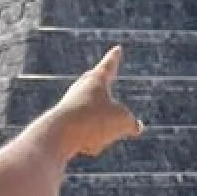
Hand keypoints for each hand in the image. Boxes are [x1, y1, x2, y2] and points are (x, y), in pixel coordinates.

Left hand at [49, 44, 141, 161]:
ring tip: (97, 136)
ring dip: (101, 129)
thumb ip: (131, 122)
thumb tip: (136, 126)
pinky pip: (86, 136)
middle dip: (102, 87)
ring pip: (95, 119)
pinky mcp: (63, 125)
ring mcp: (70, 106)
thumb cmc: (93, 120)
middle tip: (101, 76)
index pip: (109, 65)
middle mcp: (80, 90)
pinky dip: (90, 142)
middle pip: (95, 86)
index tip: (117, 48)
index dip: (114, 58)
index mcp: (96, 80)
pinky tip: (84, 147)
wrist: (60, 135)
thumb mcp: (123, 121)